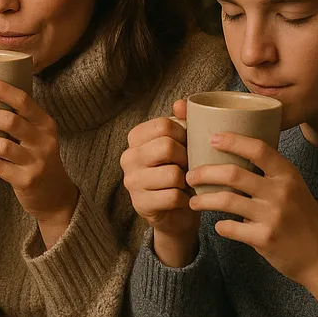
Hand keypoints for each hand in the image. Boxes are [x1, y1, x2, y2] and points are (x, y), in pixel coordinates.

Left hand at [0, 78, 77, 248]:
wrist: (55, 195)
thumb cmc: (39, 158)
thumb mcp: (38, 135)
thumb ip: (20, 120)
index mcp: (45, 124)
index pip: (24, 101)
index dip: (2, 90)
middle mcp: (43, 140)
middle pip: (11, 122)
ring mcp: (36, 162)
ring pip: (3, 146)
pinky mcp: (25, 181)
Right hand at [121, 99, 199, 266]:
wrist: (177, 213)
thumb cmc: (181, 172)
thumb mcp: (183, 144)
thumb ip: (182, 121)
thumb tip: (181, 103)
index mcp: (135, 138)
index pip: (163, 125)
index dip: (184, 134)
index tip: (189, 146)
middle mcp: (128, 158)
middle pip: (167, 146)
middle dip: (187, 158)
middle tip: (189, 167)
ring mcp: (131, 182)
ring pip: (172, 174)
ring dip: (187, 181)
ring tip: (186, 184)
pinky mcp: (140, 204)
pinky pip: (172, 196)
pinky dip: (185, 199)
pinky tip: (183, 199)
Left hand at [187, 132, 317, 316]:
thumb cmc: (303, 219)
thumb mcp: (294, 189)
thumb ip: (270, 174)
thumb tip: (233, 158)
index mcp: (288, 175)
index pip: (258, 149)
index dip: (232, 141)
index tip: (212, 138)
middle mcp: (281, 192)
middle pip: (233, 174)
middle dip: (204, 173)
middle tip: (190, 176)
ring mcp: (273, 216)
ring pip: (225, 201)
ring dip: (203, 200)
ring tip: (193, 202)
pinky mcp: (265, 238)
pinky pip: (229, 228)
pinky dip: (220, 226)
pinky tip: (219, 225)